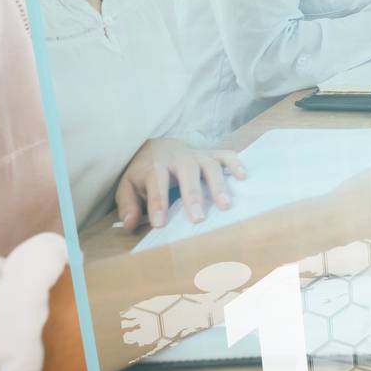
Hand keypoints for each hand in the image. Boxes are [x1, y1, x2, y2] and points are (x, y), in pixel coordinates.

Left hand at [114, 138, 246, 230]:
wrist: (158, 147)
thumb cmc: (144, 174)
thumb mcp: (128, 187)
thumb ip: (127, 205)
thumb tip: (130, 224)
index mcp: (155, 165)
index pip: (156, 182)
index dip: (157, 202)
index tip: (160, 223)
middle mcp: (178, 158)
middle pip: (187, 172)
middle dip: (192, 195)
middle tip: (198, 218)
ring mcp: (197, 155)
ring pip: (209, 165)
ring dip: (217, 185)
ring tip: (225, 205)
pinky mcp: (211, 154)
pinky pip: (226, 155)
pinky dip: (236, 164)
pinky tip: (243, 177)